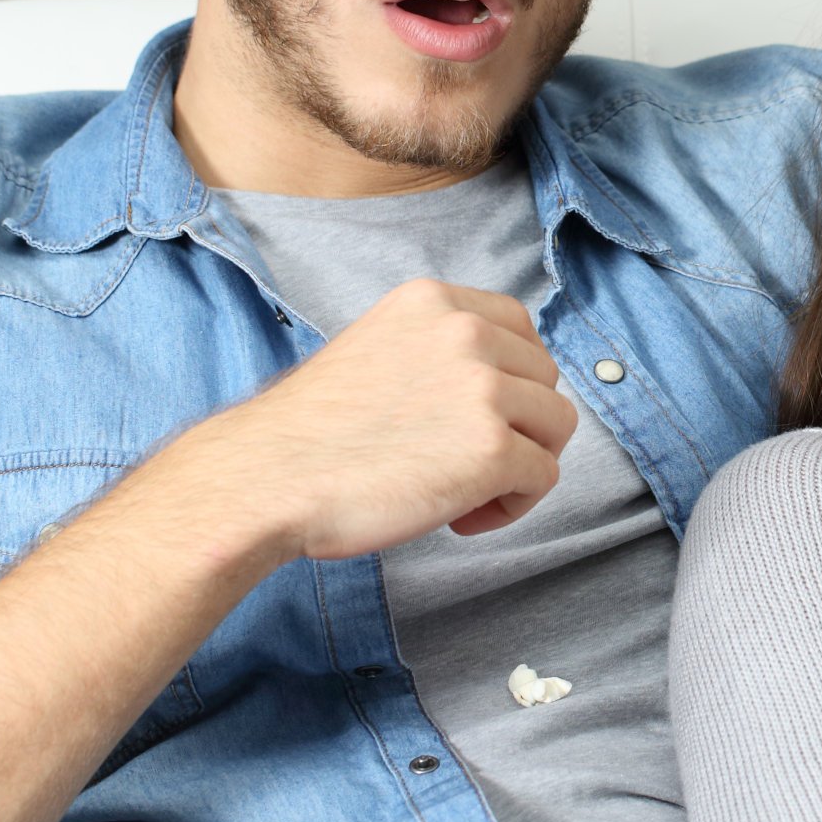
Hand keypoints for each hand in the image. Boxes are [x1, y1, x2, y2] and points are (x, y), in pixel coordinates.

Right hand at [191, 279, 580, 562]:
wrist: (266, 479)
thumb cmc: (310, 433)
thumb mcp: (376, 350)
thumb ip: (436, 351)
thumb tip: (499, 383)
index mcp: (433, 301)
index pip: (519, 327)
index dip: (510, 378)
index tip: (476, 415)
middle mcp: (465, 333)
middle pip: (544, 378)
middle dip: (517, 425)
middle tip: (462, 462)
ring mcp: (484, 389)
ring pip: (555, 427)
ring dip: (520, 466)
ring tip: (463, 494)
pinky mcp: (494, 449)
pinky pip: (542, 478)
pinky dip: (512, 506)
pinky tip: (460, 519)